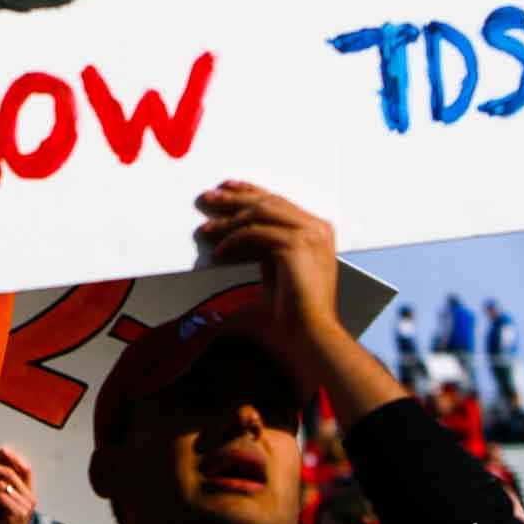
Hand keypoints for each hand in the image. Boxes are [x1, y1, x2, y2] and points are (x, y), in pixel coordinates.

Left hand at [194, 180, 345, 372]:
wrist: (311, 335)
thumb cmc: (294, 312)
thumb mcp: (276, 271)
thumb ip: (263, 250)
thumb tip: (232, 238)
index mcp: (317, 231)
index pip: (278, 201)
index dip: (250, 191)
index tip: (226, 188)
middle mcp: (317, 228)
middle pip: (268, 202)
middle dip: (234, 198)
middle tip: (208, 198)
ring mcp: (309, 234)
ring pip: (259, 214)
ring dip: (228, 221)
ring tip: (206, 229)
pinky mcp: (297, 245)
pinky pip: (254, 234)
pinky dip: (232, 241)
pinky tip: (219, 253)